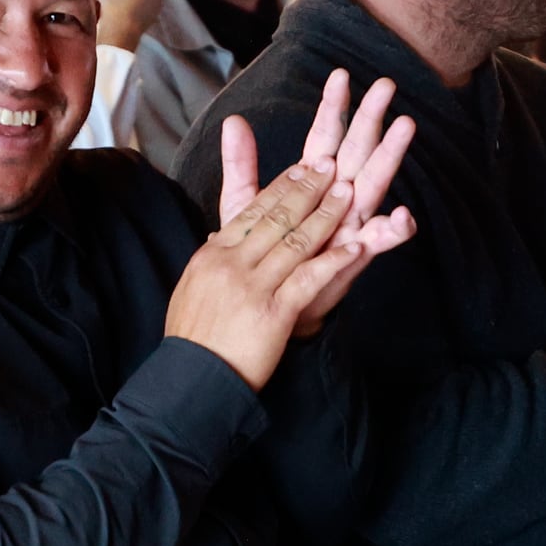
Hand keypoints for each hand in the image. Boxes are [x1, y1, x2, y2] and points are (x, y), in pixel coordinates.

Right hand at [165, 155, 367, 387]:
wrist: (190, 380)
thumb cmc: (193, 340)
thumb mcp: (192, 287)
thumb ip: (212, 260)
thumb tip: (218, 239)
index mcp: (212, 255)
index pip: (251, 210)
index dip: (281, 186)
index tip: (303, 167)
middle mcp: (231, 263)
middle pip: (275, 216)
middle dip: (307, 188)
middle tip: (330, 165)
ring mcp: (253, 287)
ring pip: (295, 240)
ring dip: (326, 214)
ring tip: (348, 193)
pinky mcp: (273, 313)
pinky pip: (308, 278)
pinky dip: (333, 259)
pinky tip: (354, 245)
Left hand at [214, 67, 417, 336]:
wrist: (266, 305)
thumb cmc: (262, 255)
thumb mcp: (245, 206)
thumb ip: (242, 165)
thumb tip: (234, 121)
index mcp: (312, 182)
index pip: (324, 136)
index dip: (332, 107)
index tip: (340, 75)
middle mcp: (337, 197)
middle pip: (356, 150)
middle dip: (371, 119)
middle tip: (386, 85)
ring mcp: (350, 223)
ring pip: (375, 184)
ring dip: (390, 156)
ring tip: (405, 127)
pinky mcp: (355, 256)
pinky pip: (379, 241)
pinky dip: (392, 231)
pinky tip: (402, 217)